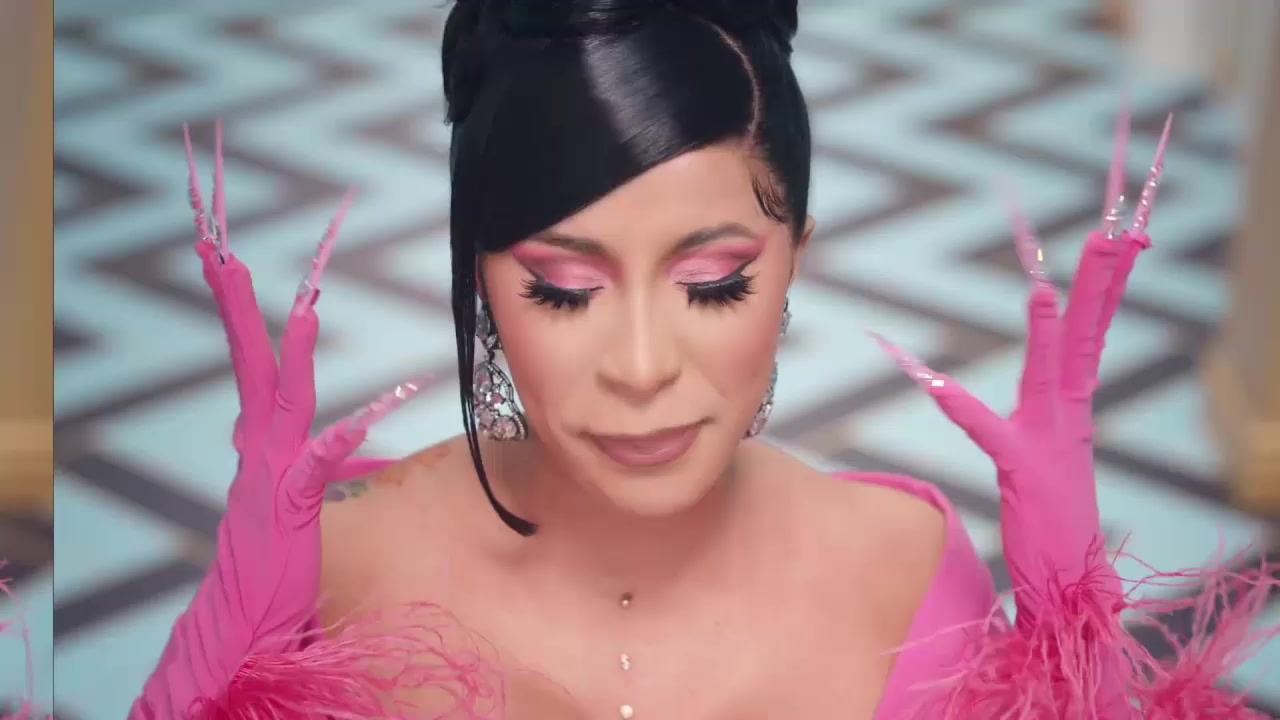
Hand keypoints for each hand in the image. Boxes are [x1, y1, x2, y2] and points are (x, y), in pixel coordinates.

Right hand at [132, 122, 424, 717]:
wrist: (247, 623)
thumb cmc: (278, 564)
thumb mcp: (297, 498)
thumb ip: (327, 459)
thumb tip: (359, 438)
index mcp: (266, 438)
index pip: (261, 361)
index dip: (250, 312)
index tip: (236, 261)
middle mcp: (260, 445)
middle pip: (252, 359)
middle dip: (237, 303)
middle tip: (217, 245)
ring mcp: (269, 471)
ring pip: (277, 393)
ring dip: (280, 345)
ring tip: (290, 298)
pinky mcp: (288, 501)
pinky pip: (325, 455)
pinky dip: (357, 425)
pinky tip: (391, 395)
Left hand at [872, 109, 1171, 621]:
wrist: (1069, 585)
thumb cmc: (1048, 519)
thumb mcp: (1033, 452)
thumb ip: (1016, 415)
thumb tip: (1012, 385)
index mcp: (1070, 404)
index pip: (1089, 330)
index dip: (1103, 283)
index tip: (1121, 234)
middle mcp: (1067, 414)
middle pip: (1088, 335)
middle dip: (1100, 283)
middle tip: (1116, 229)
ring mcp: (1050, 441)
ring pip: (1054, 371)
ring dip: (1053, 330)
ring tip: (1049, 287)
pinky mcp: (1022, 472)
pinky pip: (989, 432)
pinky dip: (960, 407)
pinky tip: (935, 381)